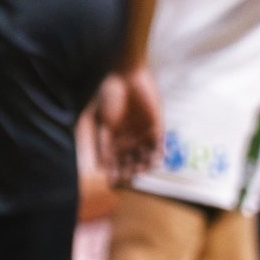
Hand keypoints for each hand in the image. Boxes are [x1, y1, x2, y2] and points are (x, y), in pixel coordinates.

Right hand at [93, 67, 162, 184]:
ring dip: (144, 164)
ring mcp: (143, 133)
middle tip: (128, 176)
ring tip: (141, 169)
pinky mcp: (156, 124)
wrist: (125, 77)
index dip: (114, 172)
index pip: (115, 162)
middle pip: (131, 161)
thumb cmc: (109, 97)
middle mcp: (129, 139)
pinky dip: (159, 151)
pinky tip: (157, 159)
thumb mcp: (100, 122)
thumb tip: (102, 164)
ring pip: (146, 155)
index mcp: (114, 140)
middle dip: (130, 170)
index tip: (113, 182)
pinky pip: (159, 142)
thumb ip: (102, 143)